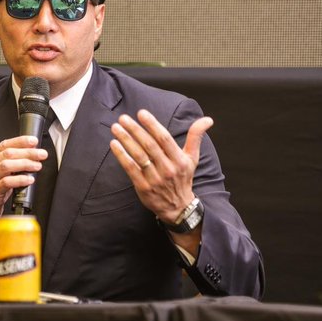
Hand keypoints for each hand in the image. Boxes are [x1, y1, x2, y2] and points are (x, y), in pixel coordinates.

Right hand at [0, 135, 46, 225]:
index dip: (20, 141)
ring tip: (37, 166)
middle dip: (27, 152)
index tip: (34, 141)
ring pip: (6, 166)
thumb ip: (8, 163)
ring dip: (25, 164)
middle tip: (41, 154)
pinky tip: (29, 179)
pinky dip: (20, 179)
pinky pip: (7, 182)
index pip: (4, 145)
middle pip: (7, 154)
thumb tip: (29, 154)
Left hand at [110, 109, 212, 223]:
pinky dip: (121, 156)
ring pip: (139, 156)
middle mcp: (168, 168)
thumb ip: (195, 137)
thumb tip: (207, 119)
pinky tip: (114, 144)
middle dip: (135, 130)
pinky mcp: (143, 187)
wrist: (178, 207)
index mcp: (179, 159)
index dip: (152, 125)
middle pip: (149, 146)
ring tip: (116, 128)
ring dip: (126, 140)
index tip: (141, 113)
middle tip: (123, 118)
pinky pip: (131, 169)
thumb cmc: (183, 177)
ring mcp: (155, 179)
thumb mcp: (192, 158)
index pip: (164, 139)